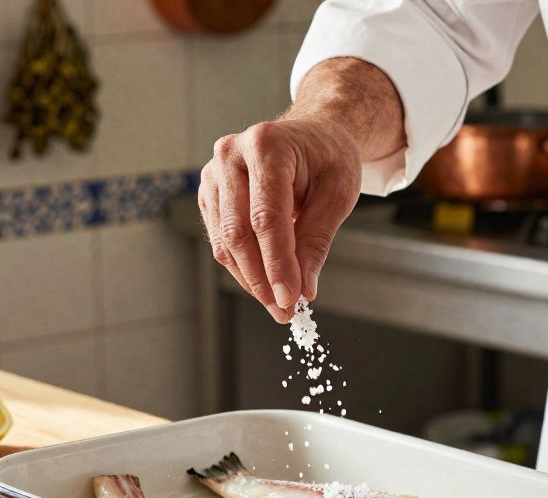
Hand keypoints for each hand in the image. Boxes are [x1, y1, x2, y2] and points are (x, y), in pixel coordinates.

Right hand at [198, 118, 360, 321]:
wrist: (312, 137)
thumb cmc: (328, 160)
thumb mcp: (337, 195)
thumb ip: (316, 241)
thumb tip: (303, 290)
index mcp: (266, 144)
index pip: (266, 216)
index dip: (277, 263)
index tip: (290, 299)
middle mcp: (230, 154)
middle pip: (238, 232)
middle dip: (262, 278)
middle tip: (285, 310)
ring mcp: (213, 173)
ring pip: (225, 242)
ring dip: (251, 279)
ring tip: (279, 304)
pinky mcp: (210, 193)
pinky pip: (221, 240)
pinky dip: (243, 267)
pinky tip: (266, 282)